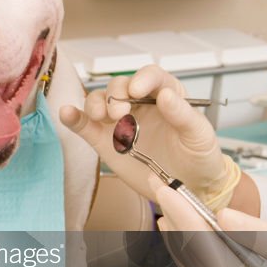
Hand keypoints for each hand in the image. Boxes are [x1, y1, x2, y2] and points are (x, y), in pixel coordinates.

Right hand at [60, 65, 232, 206]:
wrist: (189, 189)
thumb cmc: (200, 158)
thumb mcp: (199, 135)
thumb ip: (184, 115)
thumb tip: (166, 95)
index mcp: (166, 96)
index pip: (151, 76)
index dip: (141, 79)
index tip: (137, 91)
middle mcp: (140, 104)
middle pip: (120, 86)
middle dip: (116, 95)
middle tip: (120, 114)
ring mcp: (120, 123)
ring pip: (99, 101)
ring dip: (94, 103)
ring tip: (100, 116)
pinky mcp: (105, 141)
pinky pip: (85, 125)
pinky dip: (73, 118)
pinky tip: (66, 113)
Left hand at [154, 179, 266, 266]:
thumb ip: (257, 234)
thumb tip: (222, 215)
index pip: (202, 246)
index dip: (182, 213)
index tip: (166, 189)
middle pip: (191, 255)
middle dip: (173, 215)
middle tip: (156, 185)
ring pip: (191, 264)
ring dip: (176, 230)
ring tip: (163, 201)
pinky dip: (188, 248)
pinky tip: (179, 231)